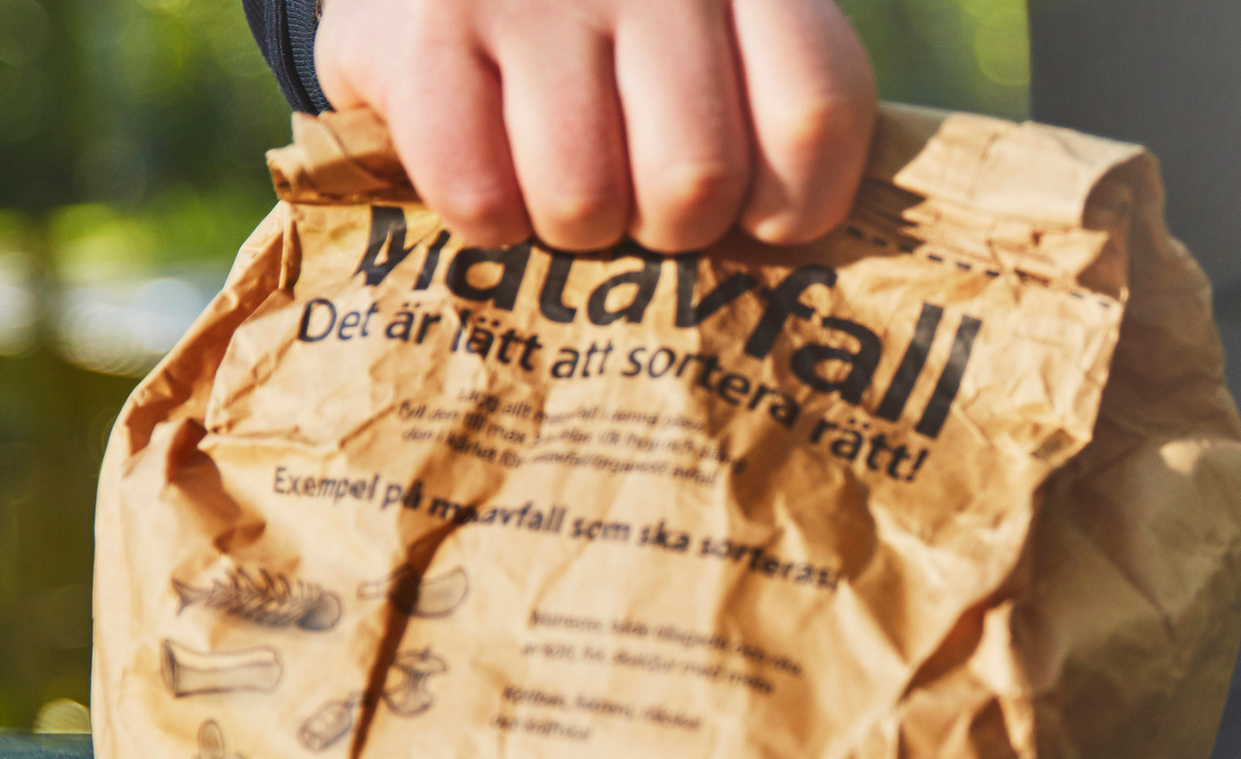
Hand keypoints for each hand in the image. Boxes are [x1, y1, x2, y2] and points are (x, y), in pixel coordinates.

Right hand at [313, 0, 875, 251]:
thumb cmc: (611, 19)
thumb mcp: (717, 30)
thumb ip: (776, 114)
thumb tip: (799, 254)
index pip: (814, 110)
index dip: (796, 203)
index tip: (761, 216)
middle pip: (696, 177)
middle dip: (669, 227)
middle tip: (639, 198)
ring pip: (582, 202)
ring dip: (573, 228)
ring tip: (560, 179)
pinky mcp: (426, 26)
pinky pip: (478, 197)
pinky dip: (486, 218)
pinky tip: (489, 167)